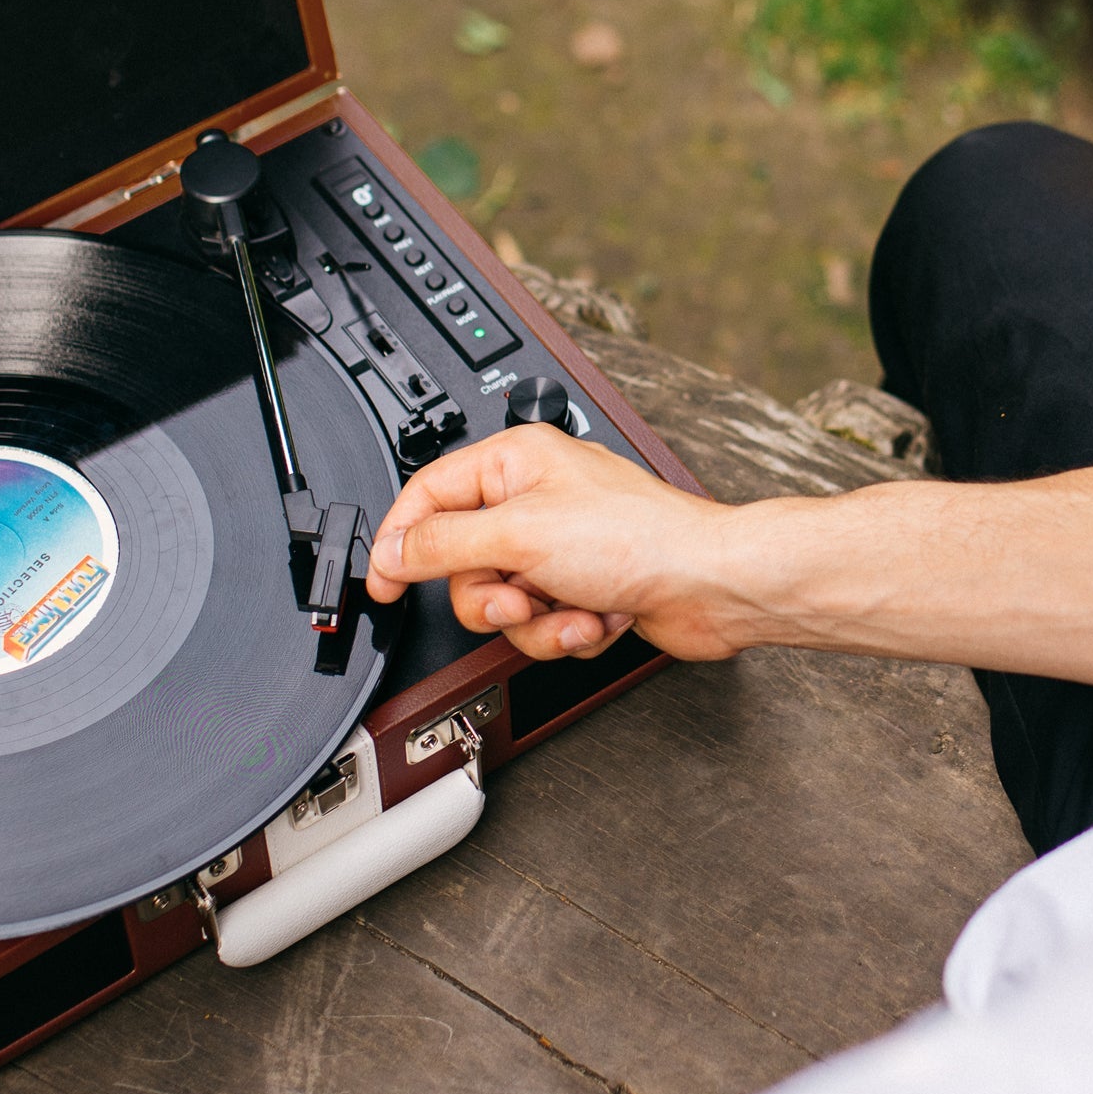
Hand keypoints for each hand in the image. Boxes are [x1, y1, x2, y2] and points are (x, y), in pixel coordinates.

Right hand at [363, 426, 772, 661]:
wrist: (709, 586)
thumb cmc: (639, 537)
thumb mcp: (519, 535)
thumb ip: (444, 543)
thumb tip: (392, 551)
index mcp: (514, 462)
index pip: (428, 494)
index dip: (400, 539)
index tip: (383, 582)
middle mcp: (535, 500)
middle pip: (463, 563)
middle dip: (493, 596)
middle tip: (521, 597)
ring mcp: (559, 548)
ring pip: (503, 603)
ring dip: (537, 621)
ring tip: (573, 609)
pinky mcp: (582, 589)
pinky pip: (541, 624)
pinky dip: (568, 631)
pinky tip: (599, 617)